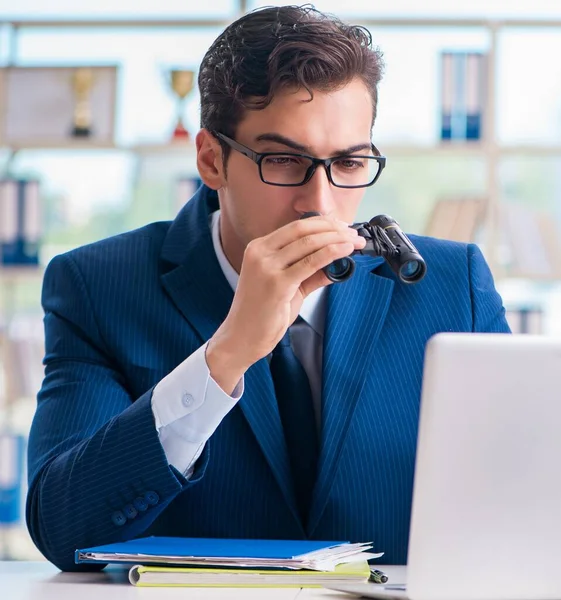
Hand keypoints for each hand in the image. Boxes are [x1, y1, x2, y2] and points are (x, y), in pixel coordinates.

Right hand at [206, 215, 365, 392]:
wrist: (242, 337)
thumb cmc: (261, 312)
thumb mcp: (287, 286)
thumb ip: (309, 273)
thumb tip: (336, 263)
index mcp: (259, 248)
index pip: (295, 227)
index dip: (322, 223)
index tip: (342, 226)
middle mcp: (260, 253)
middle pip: (302, 230)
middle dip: (332, 228)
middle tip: (353, 233)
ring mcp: (267, 267)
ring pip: (308, 243)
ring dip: (336, 239)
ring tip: (354, 242)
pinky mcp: (277, 284)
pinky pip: (310, 263)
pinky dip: (331, 253)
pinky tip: (345, 252)